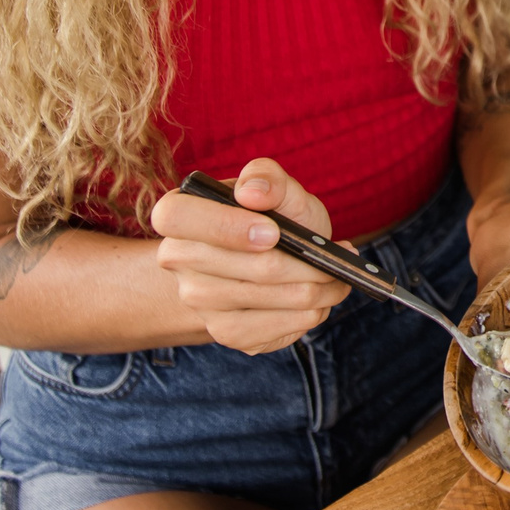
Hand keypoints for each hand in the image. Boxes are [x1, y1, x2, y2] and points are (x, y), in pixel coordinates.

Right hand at [149, 159, 351, 353]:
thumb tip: (253, 192)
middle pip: (246, 267)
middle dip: (302, 263)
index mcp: (178, 213)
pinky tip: (319, 299)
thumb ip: (267, 177)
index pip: (176, 217)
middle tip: (330, 257)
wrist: (274, 261)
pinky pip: (276, 327)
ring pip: (268, 297)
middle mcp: (178, 260)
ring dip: (315, 289)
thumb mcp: (278, 189)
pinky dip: (310, 312)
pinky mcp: (226, 333)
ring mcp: (198, 302)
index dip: (225, 226)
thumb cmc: (275, 218)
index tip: (273, 232)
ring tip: (333, 276)